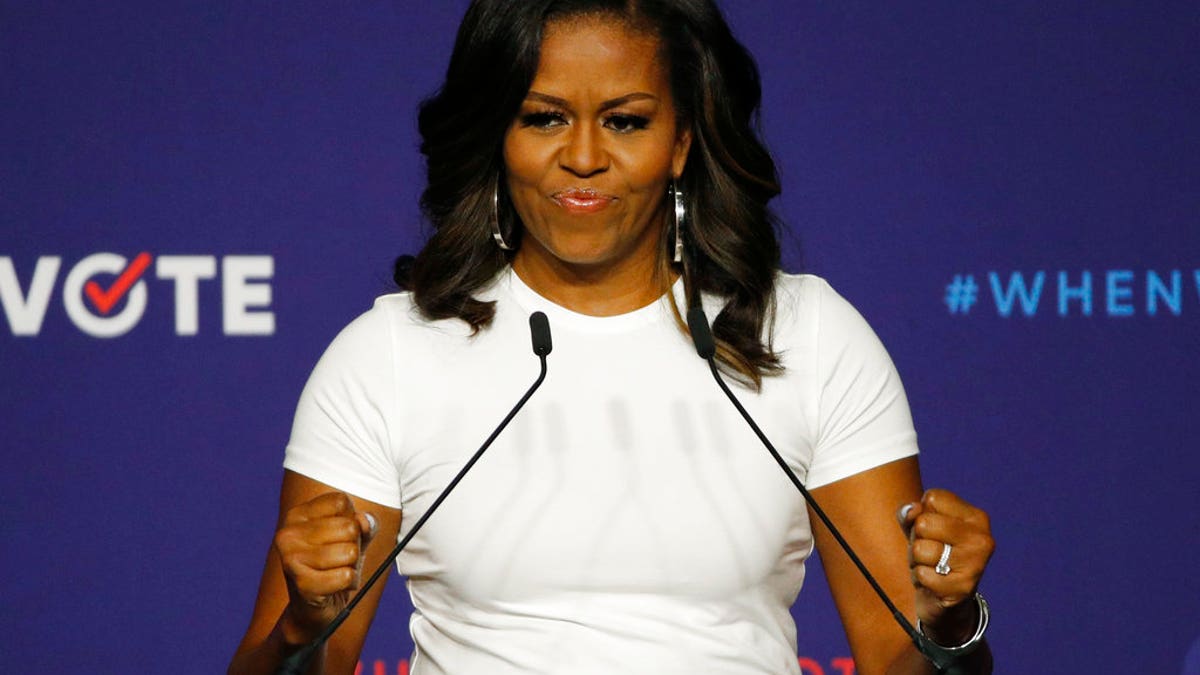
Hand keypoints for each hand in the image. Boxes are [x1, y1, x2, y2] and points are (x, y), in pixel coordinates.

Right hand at [273, 491, 377, 642]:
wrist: (313, 610)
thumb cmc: (334, 566)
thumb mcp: (353, 539)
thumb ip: (364, 525)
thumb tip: (364, 521)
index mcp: (298, 515)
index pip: (341, 501)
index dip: (351, 520)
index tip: (338, 536)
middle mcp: (288, 533)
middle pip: (349, 527)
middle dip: (354, 546)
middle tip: (338, 560)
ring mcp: (291, 558)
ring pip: (350, 551)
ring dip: (352, 567)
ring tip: (336, 573)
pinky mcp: (301, 583)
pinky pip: (346, 576)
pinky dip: (348, 583)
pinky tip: (334, 587)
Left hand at [897, 489, 993, 643]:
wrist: (945, 601)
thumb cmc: (932, 554)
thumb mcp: (918, 528)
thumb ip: (910, 513)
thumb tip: (912, 511)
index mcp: (976, 517)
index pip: (932, 498)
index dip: (922, 514)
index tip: (933, 531)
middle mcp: (981, 538)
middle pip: (924, 523)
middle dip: (917, 538)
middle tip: (930, 552)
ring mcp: (975, 564)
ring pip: (920, 548)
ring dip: (916, 560)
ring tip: (931, 567)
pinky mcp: (963, 588)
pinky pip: (922, 574)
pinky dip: (920, 579)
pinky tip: (933, 583)